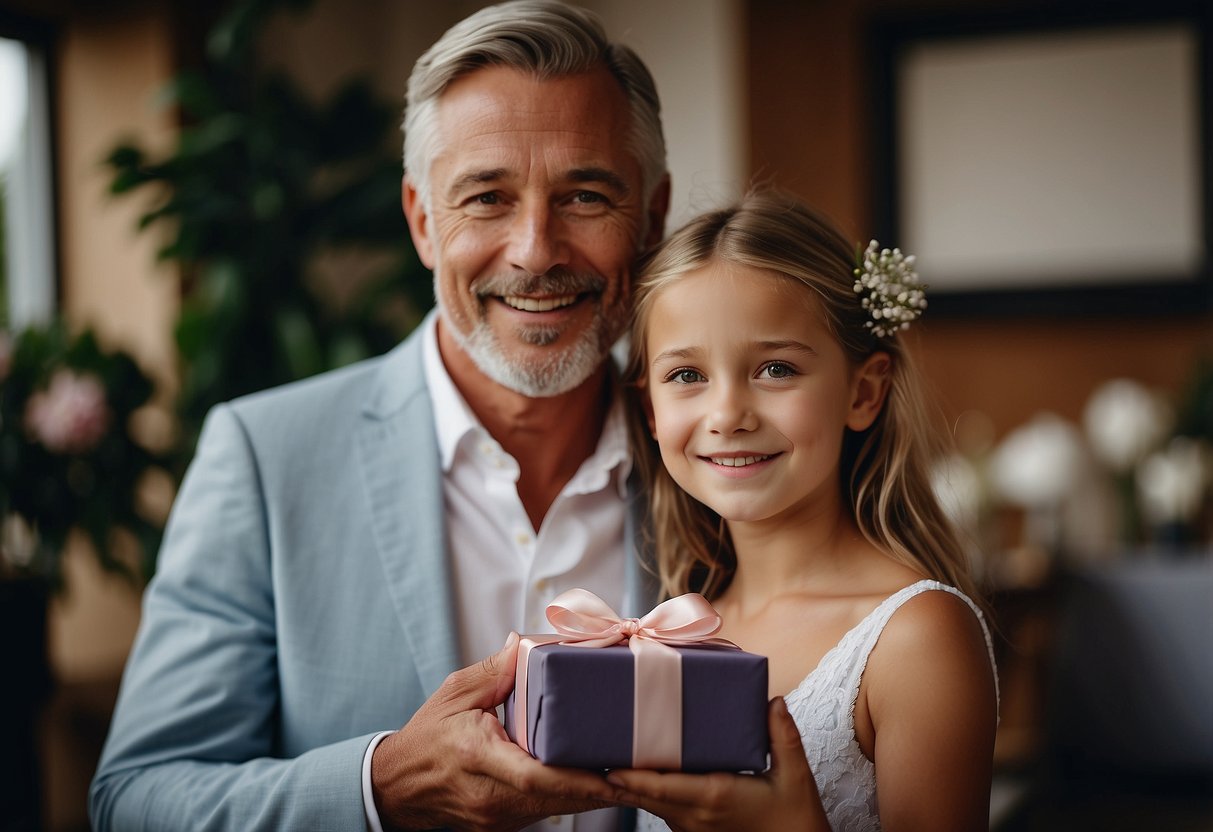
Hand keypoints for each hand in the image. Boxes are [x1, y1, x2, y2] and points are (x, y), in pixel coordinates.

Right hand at [371, 632, 621, 830]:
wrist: (396, 787)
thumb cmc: (428, 737)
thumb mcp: (457, 692)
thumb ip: (496, 670)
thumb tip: (526, 640)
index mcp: (478, 756)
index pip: (537, 776)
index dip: (581, 779)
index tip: (618, 773)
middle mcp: (490, 794)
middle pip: (557, 798)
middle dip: (602, 788)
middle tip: (644, 771)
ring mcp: (497, 817)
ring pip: (555, 810)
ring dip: (591, 794)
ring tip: (631, 774)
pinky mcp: (502, 825)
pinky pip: (544, 812)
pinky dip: (570, 797)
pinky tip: (595, 780)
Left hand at [605, 697, 829, 831]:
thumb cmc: (795, 819)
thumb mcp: (794, 776)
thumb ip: (782, 735)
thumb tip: (772, 699)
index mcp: (714, 796)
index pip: (662, 787)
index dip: (631, 779)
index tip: (607, 766)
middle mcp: (695, 815)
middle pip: (645, 797)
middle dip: (618, 779)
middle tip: (591, 754)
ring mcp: (692, 828)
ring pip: (651, 805)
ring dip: (631, 786)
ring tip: (608, 757)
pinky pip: (663, 811)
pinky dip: (648, 794)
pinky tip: (639, 776)